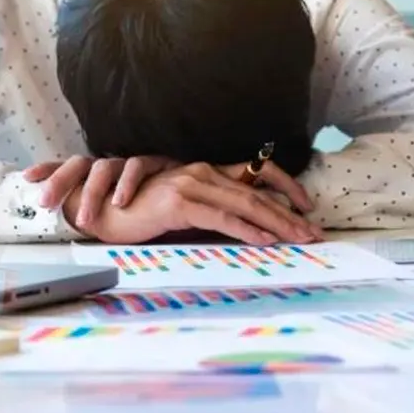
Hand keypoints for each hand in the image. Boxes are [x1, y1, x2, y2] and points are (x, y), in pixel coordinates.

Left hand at [25, 155, 180, 228]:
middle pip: (80, 163)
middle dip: (60, 180)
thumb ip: (96, 215)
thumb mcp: (117, 214)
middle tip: (46, 202)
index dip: (49, 169)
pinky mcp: (156, 162)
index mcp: (98, 175)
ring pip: (104, 167)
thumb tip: (63, 227)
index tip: (26, 177)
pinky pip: (137, 166)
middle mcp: (111, 165)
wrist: (196, 194)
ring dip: (91, 192)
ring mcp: (131, 163)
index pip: (69, 168)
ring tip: (85, 220)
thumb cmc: (151, 207)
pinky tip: (120, 202)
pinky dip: (126, 184)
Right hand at [66, 162, 322, 245]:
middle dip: (290, 214)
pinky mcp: (178, 202)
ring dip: (278, 223)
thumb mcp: (178, 209)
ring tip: (300, 238)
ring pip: (246, 202)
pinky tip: (265, 240)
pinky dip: (247, 229)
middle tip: (315, 233)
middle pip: (256, 192)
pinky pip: (222, 217)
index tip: (307, 208)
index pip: (255, 173)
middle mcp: (200, 172)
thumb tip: (242, 227)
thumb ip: (207, 210)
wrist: (99, 211)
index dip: (285, 187)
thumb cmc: (135, 214)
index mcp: (203, 172)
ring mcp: (189, 184)